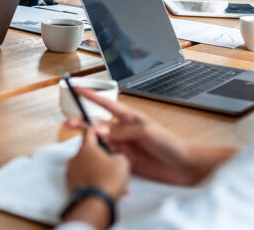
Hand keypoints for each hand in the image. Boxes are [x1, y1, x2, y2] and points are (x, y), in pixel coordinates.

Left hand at [61, 128, 129, 229]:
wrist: (94, 202)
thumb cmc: (108, 179)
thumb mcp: (122, 163)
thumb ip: (118, 155)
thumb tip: (115, 157)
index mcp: (87, 148)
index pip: (89, 132)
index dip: (94, 128)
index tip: (94, 126)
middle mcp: (75, 156)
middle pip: (88, 152)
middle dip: (99, 157)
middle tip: (110, 165)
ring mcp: (70, 170)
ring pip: (86, 167)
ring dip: (96, 171)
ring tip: (109, 182)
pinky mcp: (69, 182)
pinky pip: (82, 178)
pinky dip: (91, 181)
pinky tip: (102, 189)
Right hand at [64, 88, 225, 185]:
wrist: (184, 167)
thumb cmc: (170, 144)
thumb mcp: (145, 132)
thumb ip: (121, 131)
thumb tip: (98, 130)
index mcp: (129, 117)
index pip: (105, 103)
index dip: (90, 95)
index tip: (76, 87)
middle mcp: (123, 130)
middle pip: (98, 124)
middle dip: (83, 123)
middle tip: (69, 124)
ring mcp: (124, 146)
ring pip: (100, 141)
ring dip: (90, 141)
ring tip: (82, 144)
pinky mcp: (125, 161)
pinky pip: (107, 157)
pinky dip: (100, 157)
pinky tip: (96, 159)